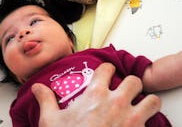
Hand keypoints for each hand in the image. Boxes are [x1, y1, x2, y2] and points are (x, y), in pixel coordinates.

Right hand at [32, 63, 160, 126]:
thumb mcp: (51, 120)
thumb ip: (46, 100)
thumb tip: (37, 88)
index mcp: (95, 95)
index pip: (107, 69)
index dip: (106, 70)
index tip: (104, 74)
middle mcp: (116, 103)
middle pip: (134, 81)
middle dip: (130, 85)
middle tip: (123, 91)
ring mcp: (131, 119)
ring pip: (152, 100)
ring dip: (146, 102)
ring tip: (138, 106)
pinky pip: (152, 122)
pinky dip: (147, 122)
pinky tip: (137, 125)